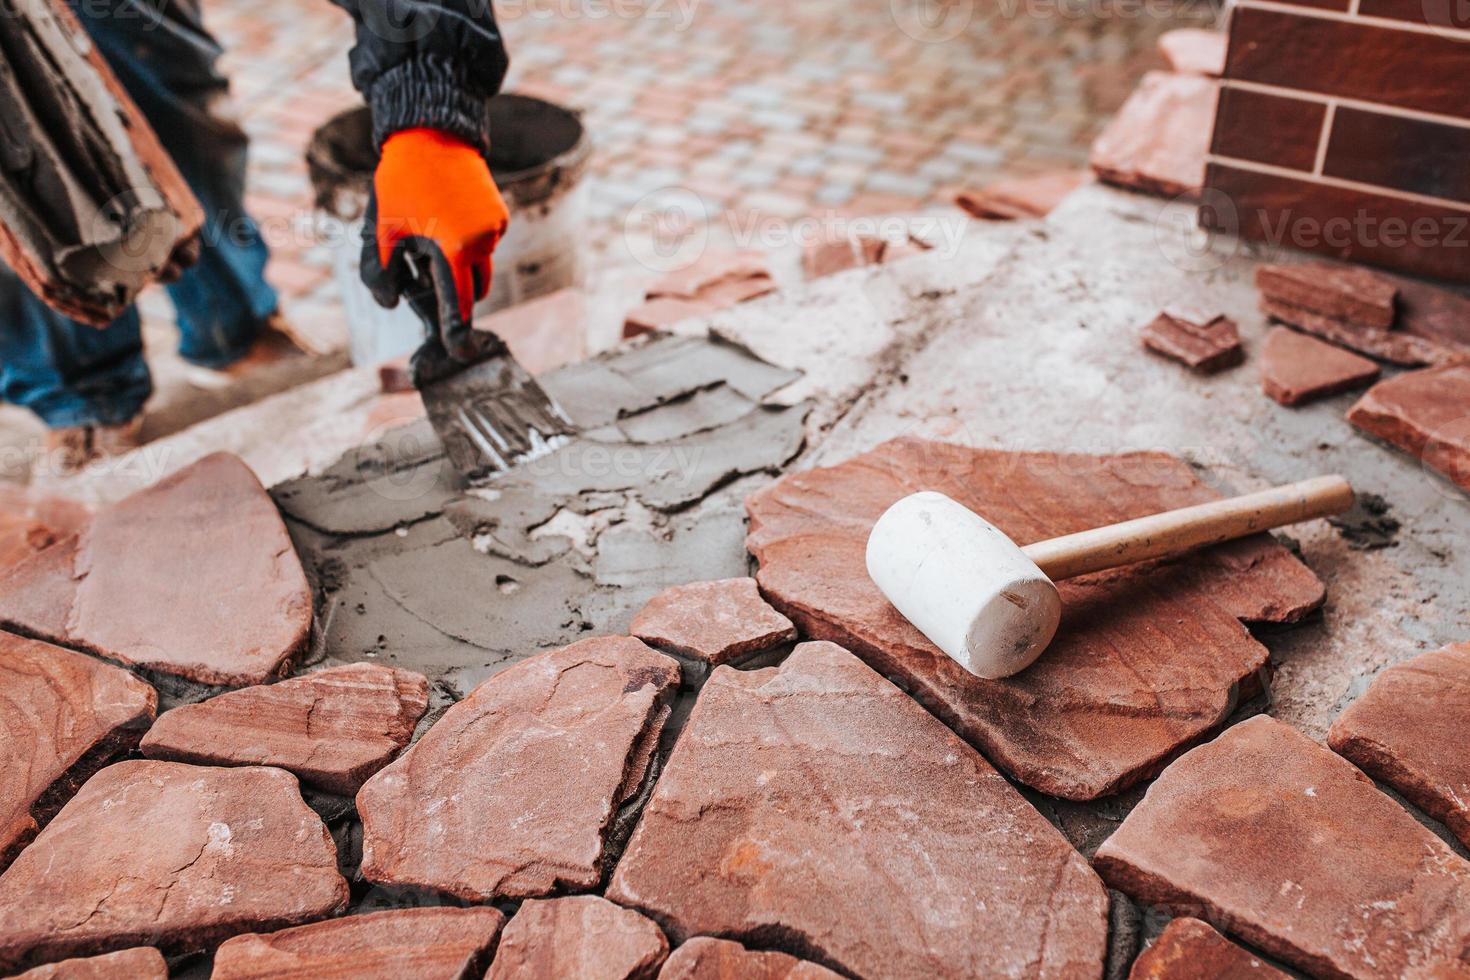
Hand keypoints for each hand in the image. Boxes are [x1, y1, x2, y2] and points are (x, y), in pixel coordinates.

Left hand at [362, 127, 508, 360]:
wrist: (432, 134)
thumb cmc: (401, 183)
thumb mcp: (384, 230)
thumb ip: (382, 274)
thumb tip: (390, 304)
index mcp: (454, 250)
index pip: (460, 305)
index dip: (458, 332)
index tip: (461, 353)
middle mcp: (482, 242)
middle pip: (474, 289)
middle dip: (454, 290)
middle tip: (422, 270)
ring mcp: (495, 227)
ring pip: (480, 266)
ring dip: (461, 267)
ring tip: (431, 239)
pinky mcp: (499, 214)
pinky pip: (485, 243)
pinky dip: (468, 244)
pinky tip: (444, 217)